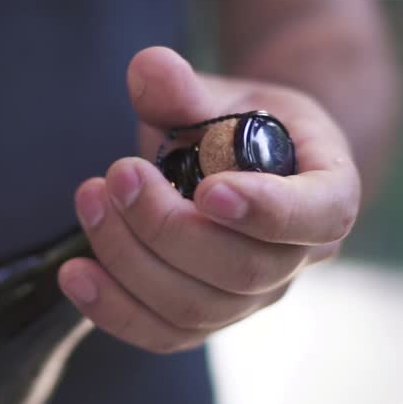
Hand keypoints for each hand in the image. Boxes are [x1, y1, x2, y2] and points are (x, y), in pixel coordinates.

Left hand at [59, 46, 358, 351]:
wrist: (238, 162)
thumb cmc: (239, 125)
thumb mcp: (222, 94)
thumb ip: (185, 87)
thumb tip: (148, 69)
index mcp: (327, 191)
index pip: (318, 215)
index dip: (267, 210)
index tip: (208, 190)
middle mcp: (298, 257)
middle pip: (243, 270)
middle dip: (169, 227)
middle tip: (119, 173)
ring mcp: (253, 297)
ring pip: (197, 307)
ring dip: (131, 259)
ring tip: (91, 199)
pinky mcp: (207, 318)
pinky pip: (164, 334)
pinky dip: (115, 309)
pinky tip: (75, 273)